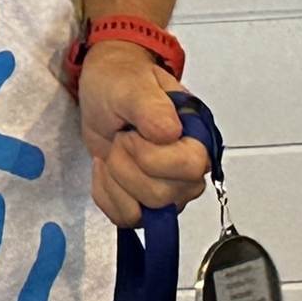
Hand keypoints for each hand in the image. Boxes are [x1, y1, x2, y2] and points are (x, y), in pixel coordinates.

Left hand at [78, 40, 209, 228]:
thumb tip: (170, 132)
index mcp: (197, 136)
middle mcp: (189, 169)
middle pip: (162, 196)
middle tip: (120, 137)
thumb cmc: (122, 81)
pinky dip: (106, 195)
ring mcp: (168, 189)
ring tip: (114, 150)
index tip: (131, 132)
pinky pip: (126, 219)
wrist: (104, 88)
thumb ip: (150, 106)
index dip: (152, 156)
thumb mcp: (132, 85)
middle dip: (126, 166)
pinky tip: (105, 168)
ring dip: (115, 181)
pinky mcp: (144, 201)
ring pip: (144, 213)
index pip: (190, 168)